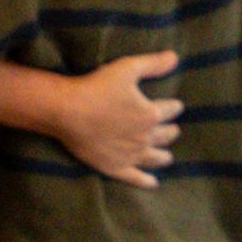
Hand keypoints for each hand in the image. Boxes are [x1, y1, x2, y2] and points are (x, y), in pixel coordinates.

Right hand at [47, 49, 184, 188]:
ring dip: (164, 156)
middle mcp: (146, 137)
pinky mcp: (115, 167)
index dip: (173, 107)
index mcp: (151, 114)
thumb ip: (153, 64)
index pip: (170, 110)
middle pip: (166, 135)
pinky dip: (147, 181)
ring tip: (167, 156)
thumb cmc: (96, 87)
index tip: (174, 106)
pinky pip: (136, 177)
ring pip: (156, 158)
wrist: (66, 111)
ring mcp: (131, 155)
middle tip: (171, 129)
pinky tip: (153, 183)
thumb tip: (175, 58)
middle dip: (170, 131)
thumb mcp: (127, 68)